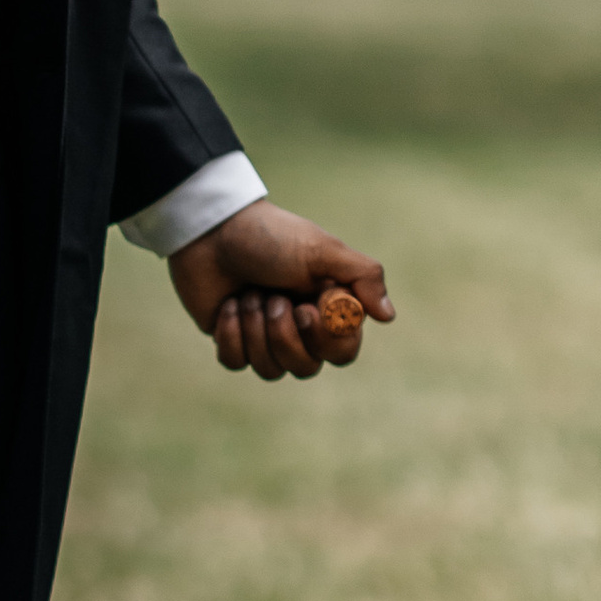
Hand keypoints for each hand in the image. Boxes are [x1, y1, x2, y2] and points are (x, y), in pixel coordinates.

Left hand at [166, 201, 392, 380]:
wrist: (211, 230)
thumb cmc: (271, 236)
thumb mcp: (321, 249)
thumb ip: (362, 276)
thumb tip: (388, 316)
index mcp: (326, 308)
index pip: (342, 353)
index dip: (325, 339)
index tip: (307, 307)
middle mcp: (299, 328)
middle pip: (306, 368)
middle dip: (285, 335)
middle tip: (273, 297)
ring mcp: (265, 336)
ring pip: (270, 370)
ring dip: (256, 328)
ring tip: (249, 294)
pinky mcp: (232, 339)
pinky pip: (236, 363)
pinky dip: (231, 333)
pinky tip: (227, 305)